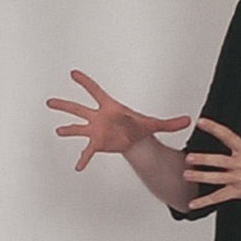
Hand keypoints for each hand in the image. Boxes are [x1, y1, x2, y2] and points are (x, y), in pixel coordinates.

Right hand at [46, 69, 189, 170]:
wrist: (134, 138)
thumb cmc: (139, 126)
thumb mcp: (154, 124)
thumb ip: (170, 123)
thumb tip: (189, 120)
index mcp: (110, 107)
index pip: (95, 91)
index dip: (84, 82)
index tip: (73, 73)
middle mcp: (98, 117)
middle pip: (79, 109)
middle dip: (64, 105)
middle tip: (50, 102)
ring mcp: (95, 130)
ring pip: (77, 128)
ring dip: (67, 130)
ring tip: (59, 131)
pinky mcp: (97, 143)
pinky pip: (87, 151)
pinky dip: (83, 159)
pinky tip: (78, 167)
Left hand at [184, 118, 240, 211]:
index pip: (227, 136)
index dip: (213, 128)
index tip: (200, 122)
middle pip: (216, 159)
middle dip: (201, 159)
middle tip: (188, 157)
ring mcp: (239, 179)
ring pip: (214, 177)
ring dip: (199, 176)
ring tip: (186, 175)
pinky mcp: (240, 192)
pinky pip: (219, 197)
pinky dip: (205, 201)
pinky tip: (193, 203)